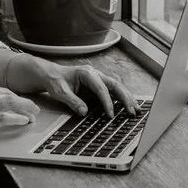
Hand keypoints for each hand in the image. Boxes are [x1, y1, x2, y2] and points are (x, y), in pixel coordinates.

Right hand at [0, 85, 39, 145]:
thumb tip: (1, 105)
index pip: (4, 91)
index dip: (18, 98)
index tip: (25, 103)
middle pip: (10, 96)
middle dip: (25, 103)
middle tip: (35, 109)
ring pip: (10, 104)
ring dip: (25, 109)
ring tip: (34, 115)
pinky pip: (3, 118)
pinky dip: (16, 118)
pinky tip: (24, 120)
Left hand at [23, 58, 137, 118]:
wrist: (51, 75)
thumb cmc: (55, 80)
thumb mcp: (60, 91)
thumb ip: (72, 101)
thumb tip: (84, 112)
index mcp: (87, 73)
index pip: (101, 88)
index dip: (107, 102)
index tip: (110, 114)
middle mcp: (95, 74)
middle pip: (115, 85)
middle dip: (125, 98)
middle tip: (132, 111)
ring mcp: (98, 79)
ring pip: (117, 87)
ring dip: (127, 98)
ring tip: (136, 109)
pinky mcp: (98, 85)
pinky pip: (112, 91)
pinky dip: (122, 98)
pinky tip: (128, 105)